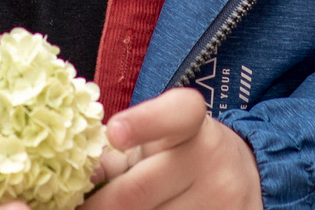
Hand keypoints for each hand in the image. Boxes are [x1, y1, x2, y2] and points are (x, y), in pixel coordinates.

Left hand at [87, 88, 262, 209]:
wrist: (239, 175)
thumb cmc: (177, 154)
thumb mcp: (153, 141)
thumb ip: (116, 153)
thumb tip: (77, 179)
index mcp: (191, 123)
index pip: (175, 114)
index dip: (143, 122)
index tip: (113, 132)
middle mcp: (212, 158)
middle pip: (139, 191)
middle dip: (98, 207)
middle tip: (74, 209)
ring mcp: (223, 200)